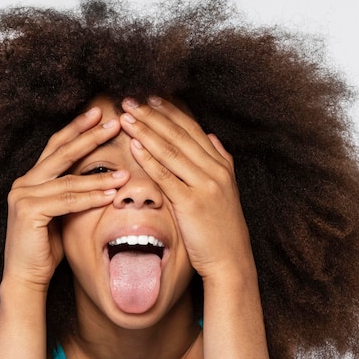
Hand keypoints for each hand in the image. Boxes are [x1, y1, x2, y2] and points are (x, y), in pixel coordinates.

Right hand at [4, 107, 128, 288]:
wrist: (26, 277)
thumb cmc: (46, 249)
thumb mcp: (63, 216)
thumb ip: (73, 196)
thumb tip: (102, 182)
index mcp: (31, 180)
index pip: (57, 147)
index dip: (77, 129)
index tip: (99, 115)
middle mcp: (23, 183)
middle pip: (61, 153)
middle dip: (89, 137)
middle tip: (113, 123)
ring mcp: (22, 196)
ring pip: (68, 180)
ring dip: (99, 176)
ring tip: (125, 172)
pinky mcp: (27, 212)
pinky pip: (67, 201)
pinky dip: (91, 198)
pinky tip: (110, 194)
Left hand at [119, 97, 254, 281]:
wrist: (231, 260)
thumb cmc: (223, 230)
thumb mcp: (227, 191)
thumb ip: (221, 161)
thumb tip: (212, 138)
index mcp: (222, 165)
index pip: (192, 129)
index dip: (170, 112)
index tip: (151, 98)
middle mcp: (215, 170)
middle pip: (179, 134)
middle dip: (152, 115)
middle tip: (130, 99)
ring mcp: (205, 185)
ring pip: (171, 150)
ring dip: (146, 130)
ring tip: (126, 115)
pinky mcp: (191, 203)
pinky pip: (166, 176)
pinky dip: (149, 158)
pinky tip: (134, 145)